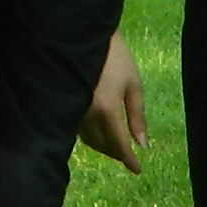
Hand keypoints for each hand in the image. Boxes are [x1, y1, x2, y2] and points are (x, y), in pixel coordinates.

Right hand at [73, 33, 148, 174]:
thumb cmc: (116, 57)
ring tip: (116, 145)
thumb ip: (137, 116)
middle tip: (128, 156)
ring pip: (89, 140)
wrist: (85, 36)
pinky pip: (77, 130)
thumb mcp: (133, 84)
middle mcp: (87, 114)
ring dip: (103, 146)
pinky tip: (99, 132)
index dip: (129, 160)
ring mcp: (73, 110)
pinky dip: (91, 136)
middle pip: (102, 146)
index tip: (138, 170)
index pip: (119, 144)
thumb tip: (142, 144)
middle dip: (117, 153)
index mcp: (107, 109)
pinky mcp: (64, 104)